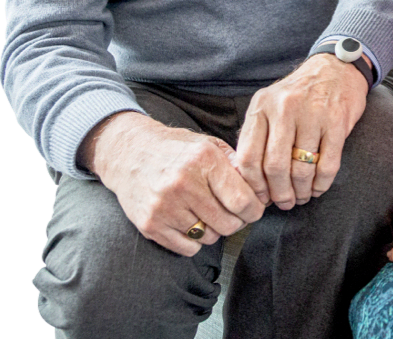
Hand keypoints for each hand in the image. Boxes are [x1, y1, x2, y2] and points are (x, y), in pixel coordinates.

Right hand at [85, 112, 265, 256]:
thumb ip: (236, 165)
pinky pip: (188, 248)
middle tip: (234, 213)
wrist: (130, 154)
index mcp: (204, 160)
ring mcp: (164, 206)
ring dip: (215, 230)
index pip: (242, 200)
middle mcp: (183, 183)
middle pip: (228, 223)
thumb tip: (262, 190)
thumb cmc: (177, 149)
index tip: (255, 208)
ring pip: (209, 238)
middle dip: (238, 221)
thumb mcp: (209, 144)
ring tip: (209, 213)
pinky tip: (192, 222)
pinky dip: (195, 241)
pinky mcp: (150, 225)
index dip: (254, 209)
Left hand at [235, 53, 367, 210]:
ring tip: (301, 197)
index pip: (248, 157)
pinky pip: (328, 164)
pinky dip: (322, 184)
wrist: (335, 68)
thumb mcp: (270, 104)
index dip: (253, 185)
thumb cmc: (299, 93)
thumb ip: (256, 135)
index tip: (260, 197)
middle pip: (274, 166)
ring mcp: (312, 114)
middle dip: (279, 193)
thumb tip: (247, 179)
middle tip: (284, 203)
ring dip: (301, 191)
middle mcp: (284, 108)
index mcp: (262, 106)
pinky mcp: (337, 121)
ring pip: (301, 168)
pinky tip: (318, 188)